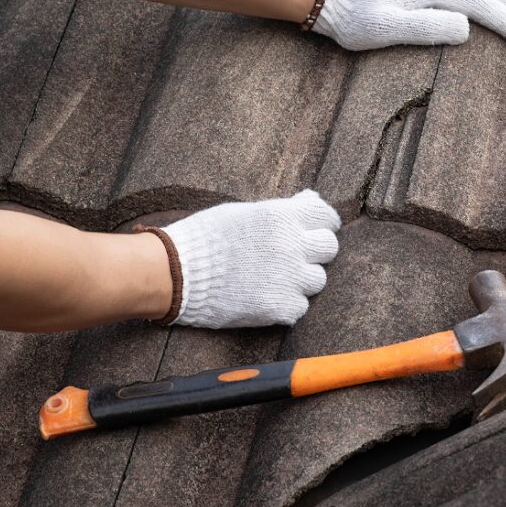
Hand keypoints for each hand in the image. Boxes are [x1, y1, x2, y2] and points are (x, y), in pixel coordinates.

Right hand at [160, 189, 341, 327]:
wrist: (177, 273)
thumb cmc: (206, 237)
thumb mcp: (244, 212)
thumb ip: (281, 209)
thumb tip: (311, 199)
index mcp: (282, 217)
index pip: (326, 217)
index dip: (322, 224)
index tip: (315, 230)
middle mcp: (291, 246)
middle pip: (329, 248)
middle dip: (314, 250)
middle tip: (294, 255)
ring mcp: (288, 279)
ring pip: (317, 280)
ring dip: (301, 279)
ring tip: (275, 277)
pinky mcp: (279, 307)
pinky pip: (299, 306)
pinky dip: (286, 303)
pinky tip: (265, 295)